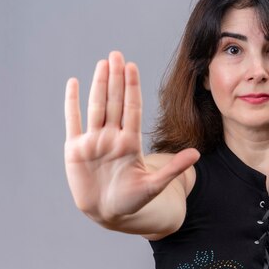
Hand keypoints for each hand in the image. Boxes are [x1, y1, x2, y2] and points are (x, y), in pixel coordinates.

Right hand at [64, 51, 198, 224]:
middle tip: (117, 54)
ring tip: (103, 63)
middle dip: (116, 79)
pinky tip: (74, 83)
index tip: (132, 67)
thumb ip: (173, 168)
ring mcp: (93, 141)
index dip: (131, 88)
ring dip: (99, 85)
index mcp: (130, 143)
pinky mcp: (75, 149)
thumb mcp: (154, 186)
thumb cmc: (132, 200)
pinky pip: (73, 121)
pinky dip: (72, 103)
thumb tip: (197, 155)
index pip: (132, 109)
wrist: (107, 213)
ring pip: (96, 106)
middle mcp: (112, 137)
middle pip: (114, 102)